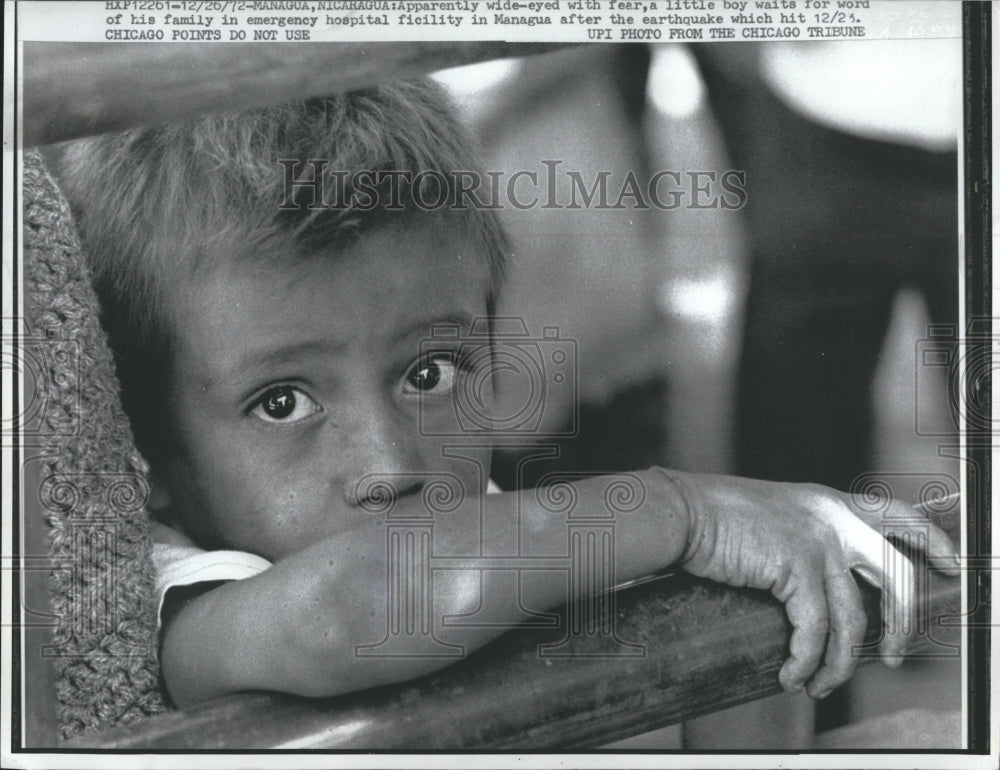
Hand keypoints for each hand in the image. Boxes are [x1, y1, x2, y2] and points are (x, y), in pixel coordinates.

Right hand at [671, 474, 960, 698]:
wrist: (682, 512)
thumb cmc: (714, 516)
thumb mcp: (773, 516)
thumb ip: (801, 535)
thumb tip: (815, 584)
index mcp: (828, 503)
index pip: (897, 515)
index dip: (931, 540)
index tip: (953, 563)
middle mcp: (833, 519)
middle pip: (895, 578)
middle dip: (902, 625)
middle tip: (895, 656)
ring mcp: (819, 542)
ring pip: (855, 618)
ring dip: (841, 662)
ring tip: (820, 684)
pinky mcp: (796, 567)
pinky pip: (815, 631)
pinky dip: (806, 661)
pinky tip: (791, 675)